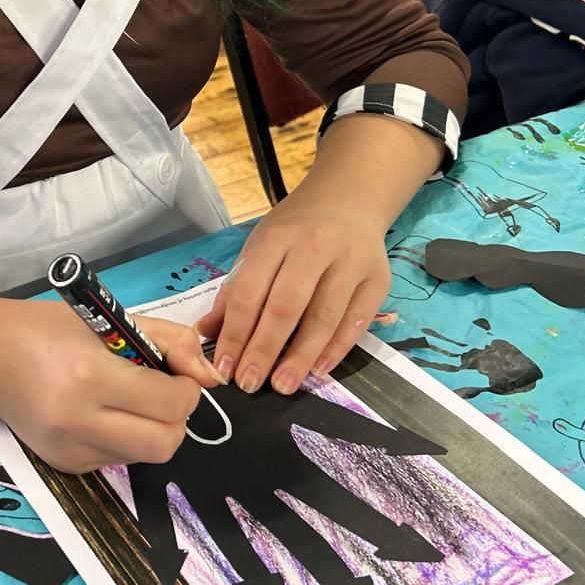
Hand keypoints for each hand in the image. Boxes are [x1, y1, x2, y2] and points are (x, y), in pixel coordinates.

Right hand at [0, 300, 218, 473]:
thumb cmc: (50, 329)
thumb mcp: (113, 318)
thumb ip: (170, 342)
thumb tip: (210, 377)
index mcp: (91, 375)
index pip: (170, 403)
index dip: (188, 389)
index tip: (178, 374)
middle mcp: (79, 421)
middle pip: (165, 443)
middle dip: (178, 418)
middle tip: (164, 393)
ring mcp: (69, 450)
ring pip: (145, 457)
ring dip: (154, 430)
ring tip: (133, 400)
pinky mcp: (65, 466)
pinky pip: (118, 460)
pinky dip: (126, 438)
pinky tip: (104, 412)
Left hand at [196, 185, 390, 396]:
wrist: (350, 200)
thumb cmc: (296, 230)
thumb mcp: (259, 248)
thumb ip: (236, 289)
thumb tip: (207, 332)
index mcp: (277, 238)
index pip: (250, 292)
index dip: (235, 333)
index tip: (224, 367)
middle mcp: (315, 247)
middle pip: (287, 307)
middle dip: (265, 350)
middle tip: (250, 383)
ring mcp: (351, 262)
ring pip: (324, 318)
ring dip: (301, 357)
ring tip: (283, 384)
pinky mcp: (378, 280)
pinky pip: (356, 322)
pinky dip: (336, 350)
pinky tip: (317, 370)